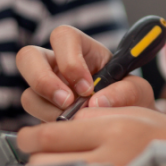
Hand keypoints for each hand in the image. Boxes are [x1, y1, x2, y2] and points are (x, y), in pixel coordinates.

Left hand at [17, 106, 165, 165]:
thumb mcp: (134, 114)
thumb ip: (94, 118)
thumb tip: (56, 126)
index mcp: (114, 130)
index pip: (50, 136)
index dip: (29, 137)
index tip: (25, 137)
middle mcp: (110, 160)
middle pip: (44, 165)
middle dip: (35, 159)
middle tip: (39, 154)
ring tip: (58, 165)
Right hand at [18, 25, 155, 119]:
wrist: (126, 124)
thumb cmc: (129, 98)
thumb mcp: (137, 91)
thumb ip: (126, 91)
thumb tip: (98, 101)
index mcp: (81, 48)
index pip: (63, 37)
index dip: (70, 60)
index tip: (87, 87)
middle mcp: (57, 64)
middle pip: (28, 56)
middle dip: (42, 80)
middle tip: (67, 102)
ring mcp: (46, 89)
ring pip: (28, 93)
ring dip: (47, 109)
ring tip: (72, 120)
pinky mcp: (43, 113)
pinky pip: (33, 117)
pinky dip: (49, 124)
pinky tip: (69, 128)